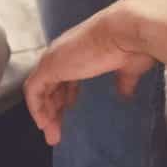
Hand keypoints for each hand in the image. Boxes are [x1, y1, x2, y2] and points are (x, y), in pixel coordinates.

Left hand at [24, 0, 163, 145]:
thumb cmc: (132, 46)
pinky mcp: (49, 66)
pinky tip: (44, 124)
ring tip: (52, 136)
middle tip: (58, 132)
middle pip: (51, 85)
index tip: (70, 113)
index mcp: (80, 51)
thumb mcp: (127, 68)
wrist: (127, 31)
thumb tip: (126, 94)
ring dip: (45, 114)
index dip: (66, 96)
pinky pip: (34, 91)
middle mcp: (63, 53)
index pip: (65, 77)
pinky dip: (36, 108)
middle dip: (54, 110)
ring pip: (40, 90)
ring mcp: (54, 58)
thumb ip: (123, 81)